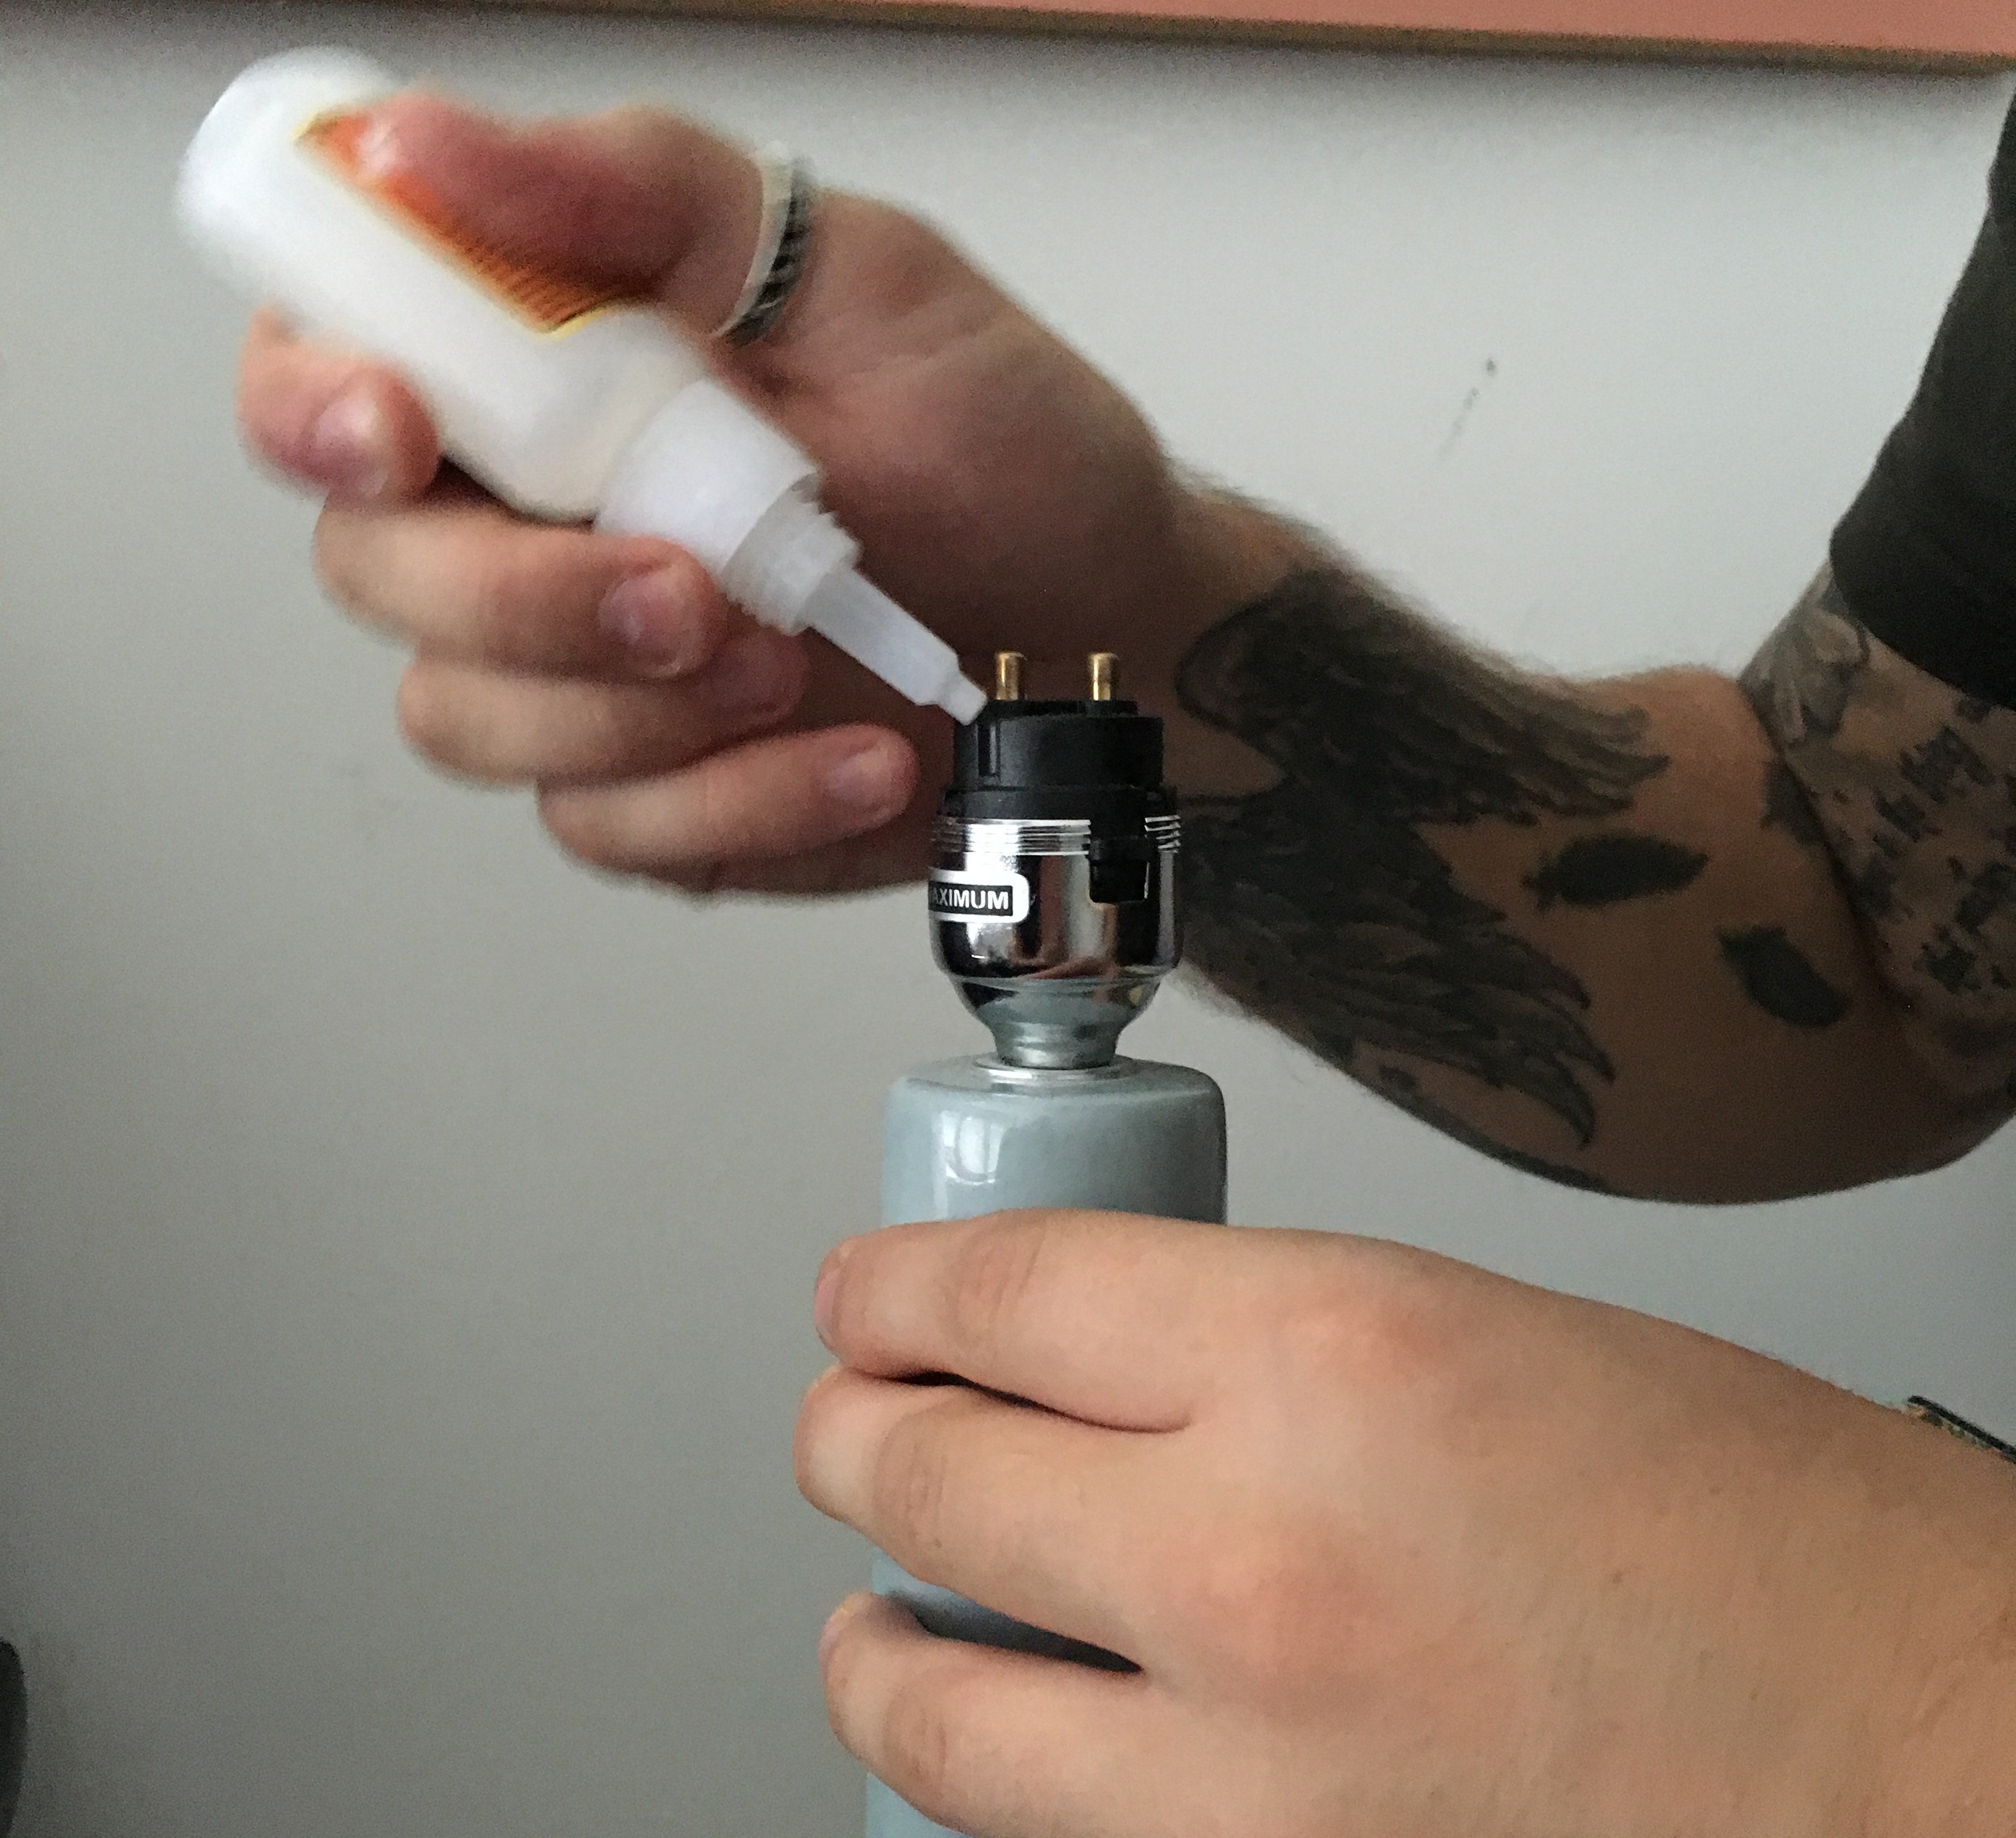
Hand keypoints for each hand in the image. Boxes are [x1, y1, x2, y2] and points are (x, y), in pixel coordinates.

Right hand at [237, 94, 1274, 893]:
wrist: (1108, 625)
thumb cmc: (1003, 448)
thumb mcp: (863, 278)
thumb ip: (647, 197)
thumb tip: (426, 142)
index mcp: (554, 369)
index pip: (336, 366)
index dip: (316, 399)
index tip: (402, 429)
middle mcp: (540, 521)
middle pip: (381, 574)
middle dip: (520, 596)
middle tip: (687, 590)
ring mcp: (591, 671)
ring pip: (475, 721)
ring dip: (635, 713)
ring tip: (800, 661)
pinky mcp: (660, 791)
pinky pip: (617, 829)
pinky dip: (742, 805)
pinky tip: (859, 761)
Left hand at [797, 1213, 2015, 1837]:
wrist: (1990, 1834)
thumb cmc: (1819, 1586)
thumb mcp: (1525, 1359)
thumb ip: (1288, 1372)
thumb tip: (1111, 1393)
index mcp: (1340, 1368)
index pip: (1000, 1291)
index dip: (896, 1286)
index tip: (867, 1300)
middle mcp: (1267, 1579)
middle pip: (923, 1482)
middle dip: (857, 1441)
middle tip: (856, 1438)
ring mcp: (1258, 1823)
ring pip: (925, 1720)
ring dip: (878, 1665)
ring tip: (883, 1644)